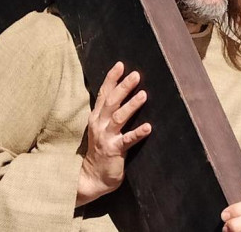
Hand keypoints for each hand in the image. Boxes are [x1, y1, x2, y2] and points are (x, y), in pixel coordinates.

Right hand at [77, 62, 151, 206]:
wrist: (92, 177)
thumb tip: (123, 95)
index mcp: (97, 117)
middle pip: (111, 102)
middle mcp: (100, 124)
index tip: (120, 65)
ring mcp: (106, 137)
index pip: (104, 94)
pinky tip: (148, 127)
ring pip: (119, 117)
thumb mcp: (101, 128)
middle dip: (123, 87)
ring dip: (131, 105)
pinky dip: (138, 133)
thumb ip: (109, 114)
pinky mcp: (114, 150)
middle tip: (136, 75)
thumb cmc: (101, 151)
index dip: (111, 79)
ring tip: (144, 95)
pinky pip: (127, 140)